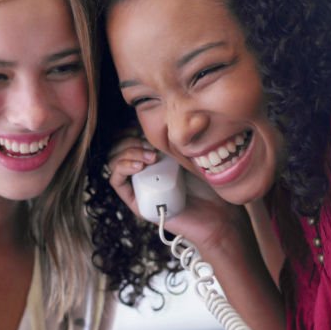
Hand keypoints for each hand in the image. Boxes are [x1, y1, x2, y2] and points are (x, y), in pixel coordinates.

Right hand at [105, 132, 245, 253]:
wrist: (216, 215)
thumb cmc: (209, 184)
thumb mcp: (192, 153)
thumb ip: (176, 137)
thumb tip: (163, 114)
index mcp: (154, 155)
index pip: (130, 134)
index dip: (133, 127)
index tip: (148, 127)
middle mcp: (143, 169)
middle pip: (119, 145)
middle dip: (130, 140)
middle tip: (151, 147)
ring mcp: (138, 185)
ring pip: (115, 161)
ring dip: (127, 153)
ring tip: (149, 158)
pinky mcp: (136, 201)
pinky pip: (116, 181)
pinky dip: (122, 169)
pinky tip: (139, 167)